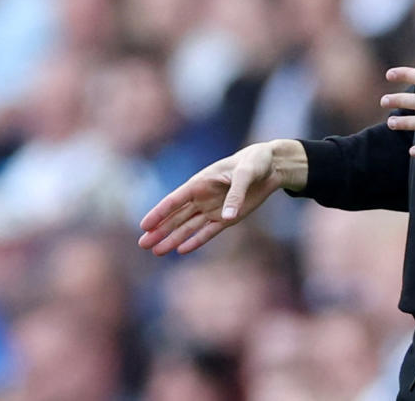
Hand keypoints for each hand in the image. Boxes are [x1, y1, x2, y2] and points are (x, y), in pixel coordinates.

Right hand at [137, 140, 306, 254]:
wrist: (271, 166)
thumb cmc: (255, 162)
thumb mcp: (246, 174)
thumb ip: (236, 194)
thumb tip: (227, 217)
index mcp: (201, 182)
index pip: (175, 200)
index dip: (159, 213)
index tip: (144, 226)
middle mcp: (202, 197)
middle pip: (176, 217)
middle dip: (159, 230)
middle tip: (143, 244)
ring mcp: (213, 208)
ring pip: (188, 227)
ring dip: (173, 239)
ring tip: (157, 251)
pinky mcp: (226, 218)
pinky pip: (207, 232)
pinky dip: (195, 241)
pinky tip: (181, 250)